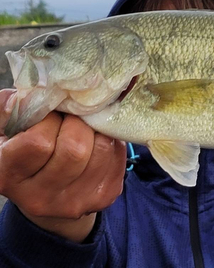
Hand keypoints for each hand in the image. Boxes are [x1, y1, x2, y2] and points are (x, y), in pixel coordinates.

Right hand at [0, 89, 126, 241]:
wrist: (47, 190)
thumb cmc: (25, 150)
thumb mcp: (8, 129)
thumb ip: (13, 110)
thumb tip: (28, 96)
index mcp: (9, 176)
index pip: (38, 142)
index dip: (49, 120)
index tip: (49, 116)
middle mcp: (40, 197)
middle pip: (75, 148)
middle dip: (77, 123)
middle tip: (71, 119)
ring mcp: (75, 202)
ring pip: (102, 149)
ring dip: (96, 130)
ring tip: (85, 129)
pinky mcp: (104, 197)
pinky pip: (118, 155)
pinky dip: (111, 140)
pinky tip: (96, 141)